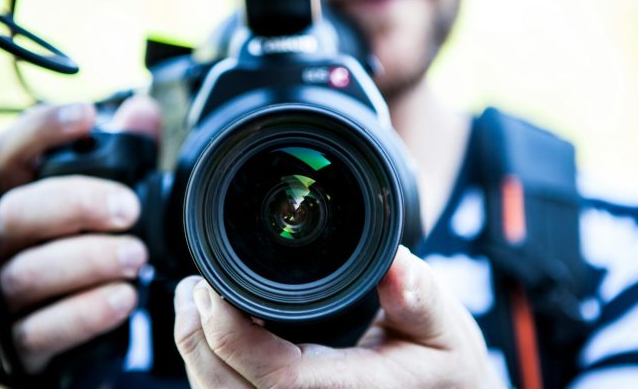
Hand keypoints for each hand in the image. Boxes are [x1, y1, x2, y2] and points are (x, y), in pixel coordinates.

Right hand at [0, 97, 160, 372]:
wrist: (52, 323)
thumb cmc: (75, 244)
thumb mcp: (101, 197)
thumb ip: (124, 155)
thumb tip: (143, 111)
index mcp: (16, 194)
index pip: (11, 151)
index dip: (43, 130)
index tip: (88, 117)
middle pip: (19, 211)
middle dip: (77, 204)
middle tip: (129, 210)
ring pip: (29, 272)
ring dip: (88, 261)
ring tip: (136, 257)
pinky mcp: (16, 340)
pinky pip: (42, 329)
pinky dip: (85, 313)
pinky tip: (123, 299)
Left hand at [174, 246, 503, 388]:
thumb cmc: (444, 370)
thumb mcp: (445, 328)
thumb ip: (420, 296)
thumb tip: (396, 261)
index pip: (277, 379)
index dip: (232, 334)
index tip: (214, 286)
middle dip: (196, 340)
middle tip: (193, 287)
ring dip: (196, 355)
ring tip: (193, 303)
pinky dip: (211, 371)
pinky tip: (212, 336)